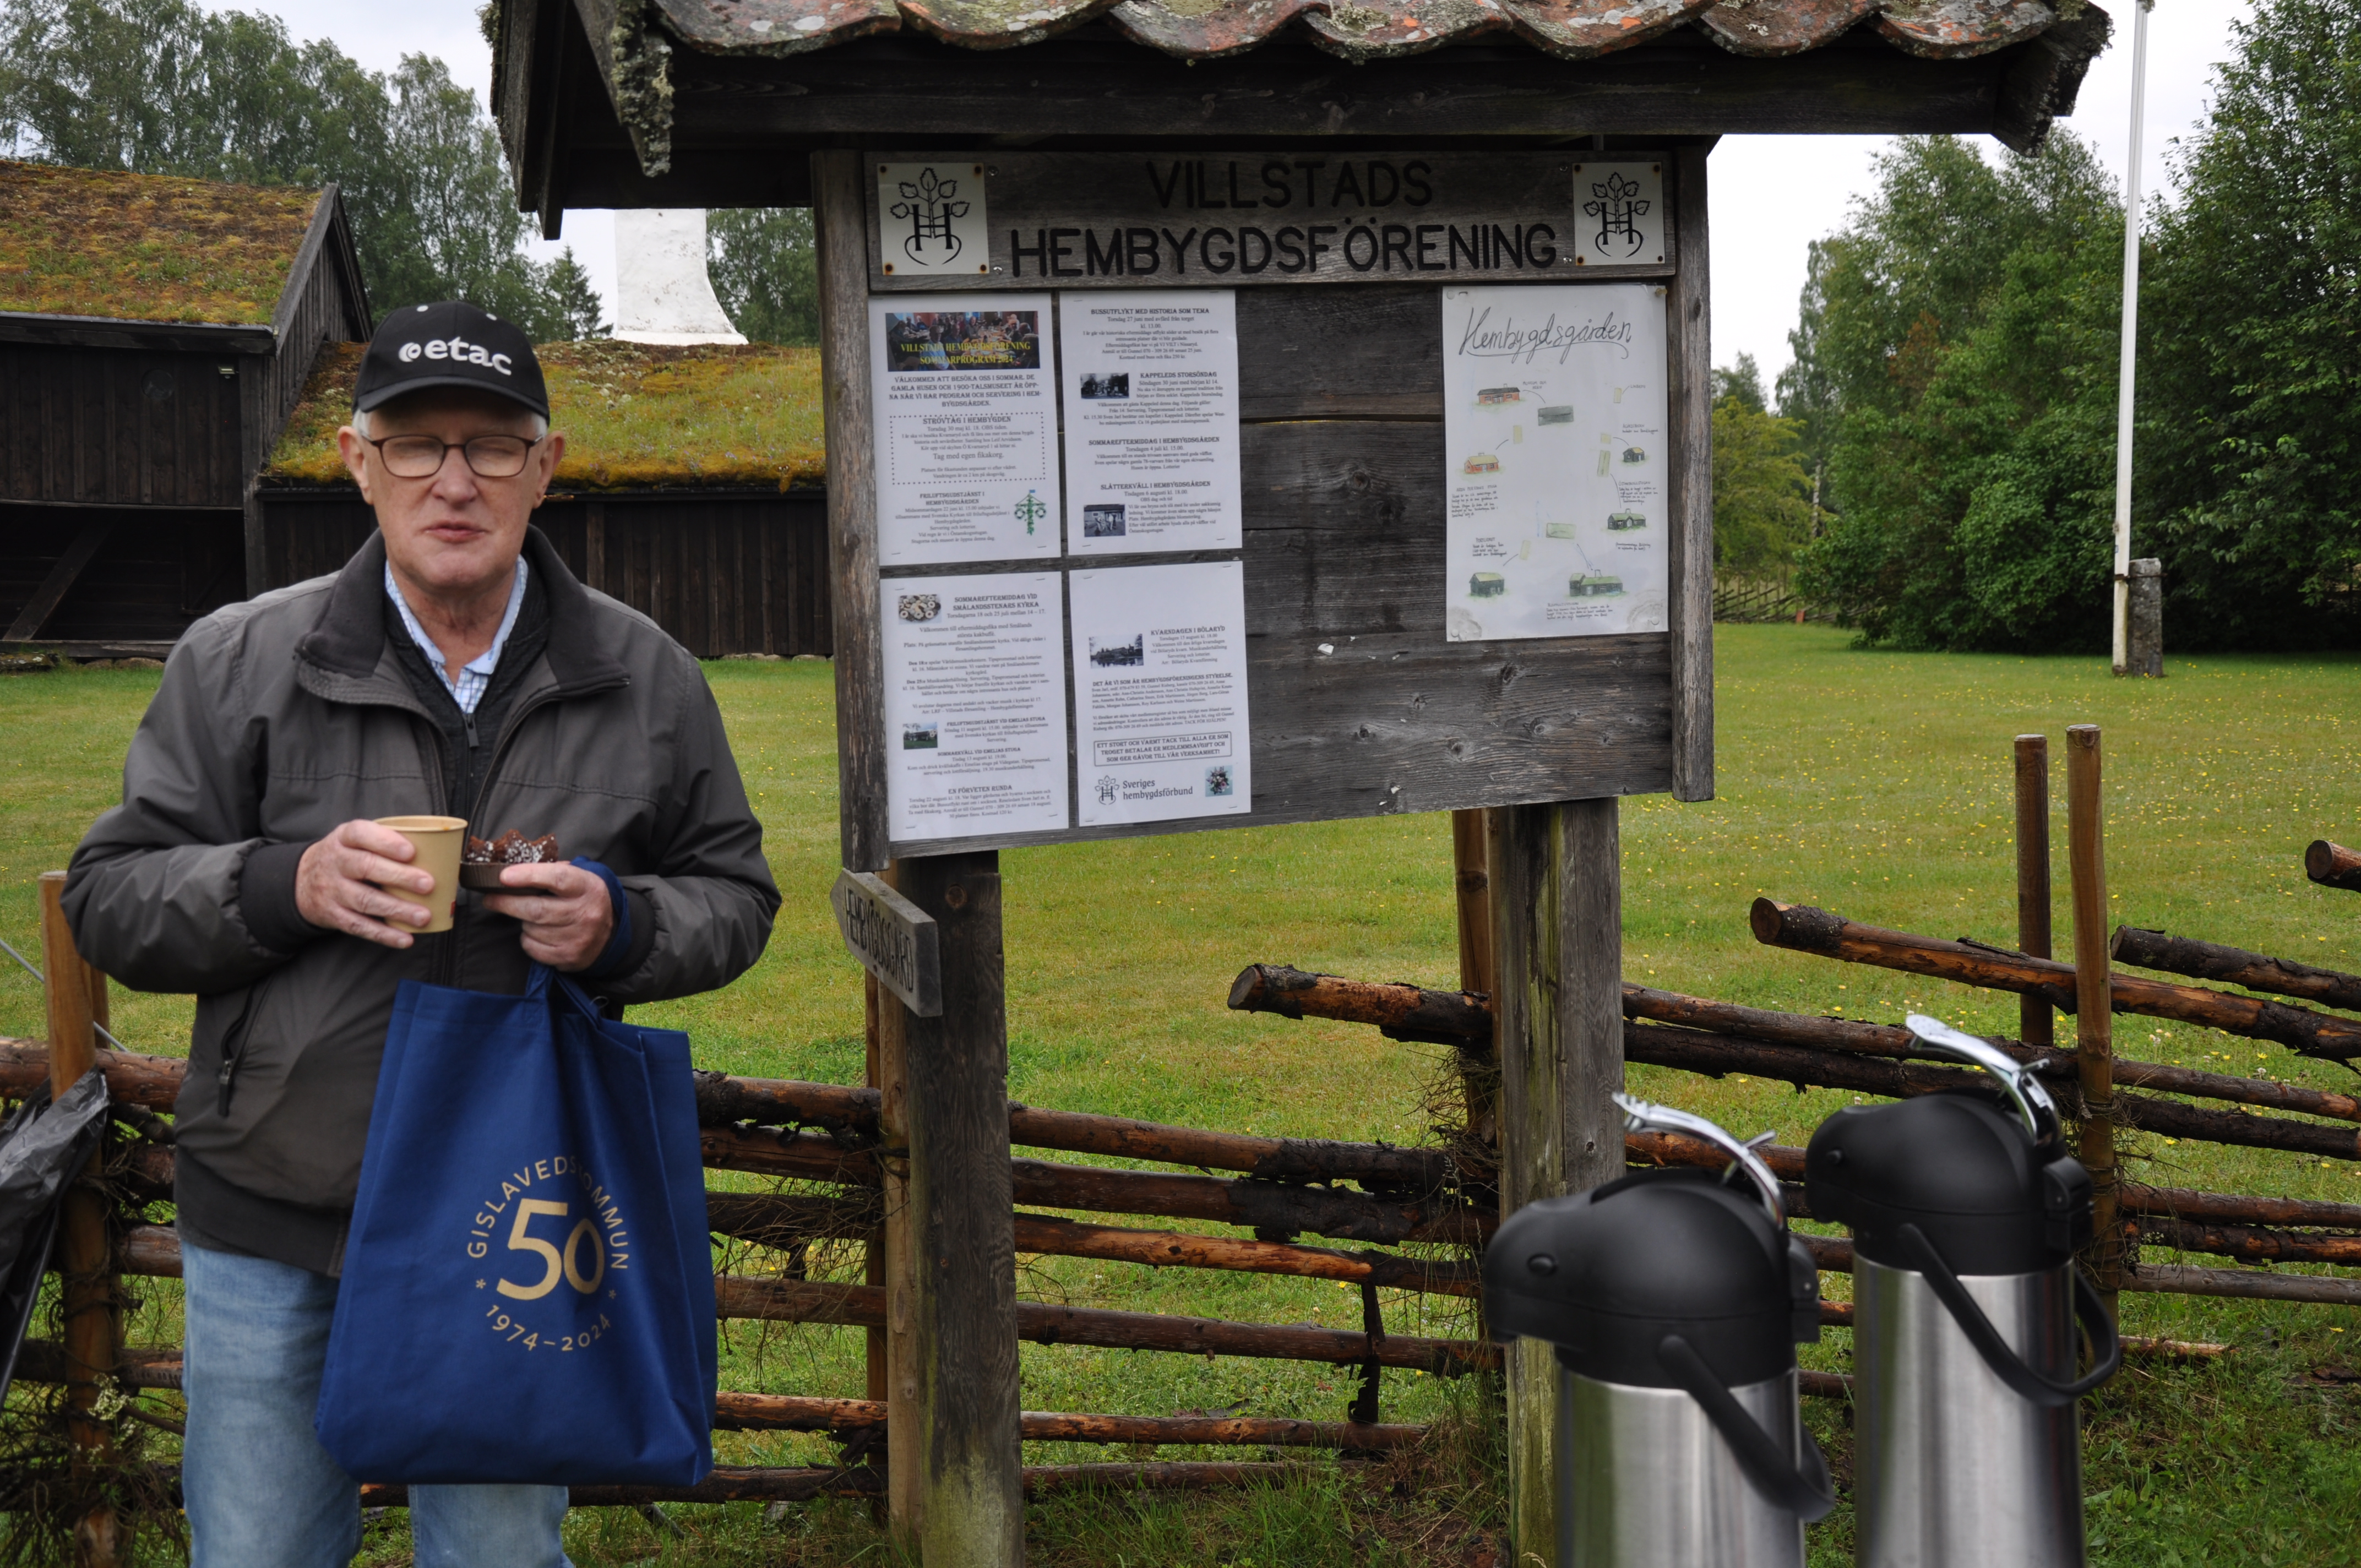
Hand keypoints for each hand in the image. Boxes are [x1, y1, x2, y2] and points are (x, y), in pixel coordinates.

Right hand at [295, 820, 437, 947]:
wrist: (301, 880)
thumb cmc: (346, 855)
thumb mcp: (355, 839)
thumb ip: (384, 840)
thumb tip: (437, 851)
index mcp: (344, 837)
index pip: (361, 834)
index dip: (386, 842)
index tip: (411, 852)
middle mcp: (335, 861)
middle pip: (366, 867)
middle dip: (399, 877)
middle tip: (428, 884)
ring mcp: (332, 889)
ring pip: (365, 900)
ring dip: (397, 910)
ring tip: (423, 916)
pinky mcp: (332, 914)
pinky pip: (359, 925)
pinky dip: (383, 935)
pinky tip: (405, 939)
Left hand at [484, 863, 615, 972]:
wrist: (611, 934)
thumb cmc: (585, 900)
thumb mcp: (580, 878)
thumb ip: (552, 872)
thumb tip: (514, 871)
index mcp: (587, 887)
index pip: (557, 878)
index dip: (528, 876)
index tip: (504, 876)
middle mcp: (585, 913)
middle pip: (536, 910)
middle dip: (507, 903)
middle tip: (490, 899)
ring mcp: (577, 938)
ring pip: (531, 929)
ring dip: (523, 922)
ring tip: (530, 916)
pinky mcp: (568, 957)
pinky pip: (532, 947)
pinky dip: (528, 939)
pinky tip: (537, 933)